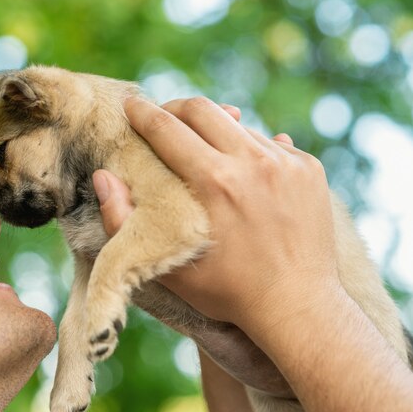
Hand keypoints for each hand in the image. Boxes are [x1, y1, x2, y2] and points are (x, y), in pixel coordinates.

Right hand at [95, 97, 338, 333]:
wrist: (298, 306)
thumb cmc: (227, 292)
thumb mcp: (166, 267)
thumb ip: (123, 222)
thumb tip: (104, 177)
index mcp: (213, 182)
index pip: (166, 128)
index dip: (142, 113)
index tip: (130, 104)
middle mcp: (252, 161)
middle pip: (203, 109)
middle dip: (175, 108)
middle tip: (162, 118)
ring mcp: (286, 162)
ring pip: (237, 124)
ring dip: (214, 130)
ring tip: (203, 150)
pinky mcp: (308, 168)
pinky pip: (270, 142)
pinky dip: (248, 149)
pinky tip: (241, 170)